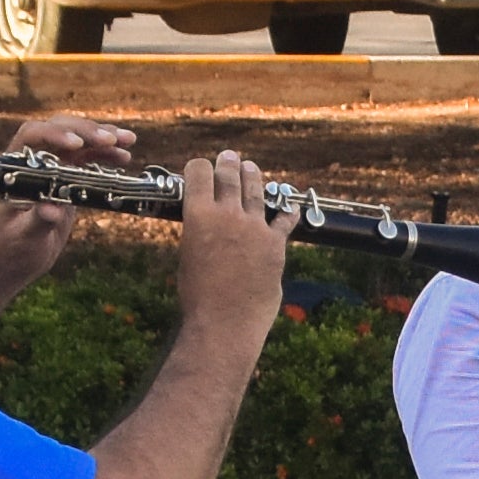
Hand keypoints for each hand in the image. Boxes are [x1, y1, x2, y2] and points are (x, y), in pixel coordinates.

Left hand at [0, 113, 135, 285]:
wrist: (17, 257)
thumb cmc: (12, 247)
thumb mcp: (23, 236)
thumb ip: (37, 220)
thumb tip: (52, 210)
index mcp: (15, 168)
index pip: (32, 137)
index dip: (54, 135)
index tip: (76, 144)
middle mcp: (33, 161)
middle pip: (59, 131)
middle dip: (86, 132)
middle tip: (111, 140)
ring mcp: (52, 167)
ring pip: (78, 141)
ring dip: (103, 138)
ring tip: (129, 140)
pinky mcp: (68, 178)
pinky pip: (88, 159)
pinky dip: (106, 155)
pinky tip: (125, 155)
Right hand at [168, 149, 292, 340]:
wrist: (224, 321)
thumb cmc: (198, 296)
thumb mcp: (189, 256)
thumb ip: (201, 235)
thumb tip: (210, 229)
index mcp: (197, 215)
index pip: (199, 173)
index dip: (201, 166)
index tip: (203, 166)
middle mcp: (227, 214)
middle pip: (230, 177)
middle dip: (229, 164)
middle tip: (231, 157)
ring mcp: (254, 227)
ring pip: (256, 191)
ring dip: (254, 177)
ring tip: (252, 169)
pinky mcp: (275, 244)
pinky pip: (284, 220)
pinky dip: (287, 212)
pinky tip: (290, 206)